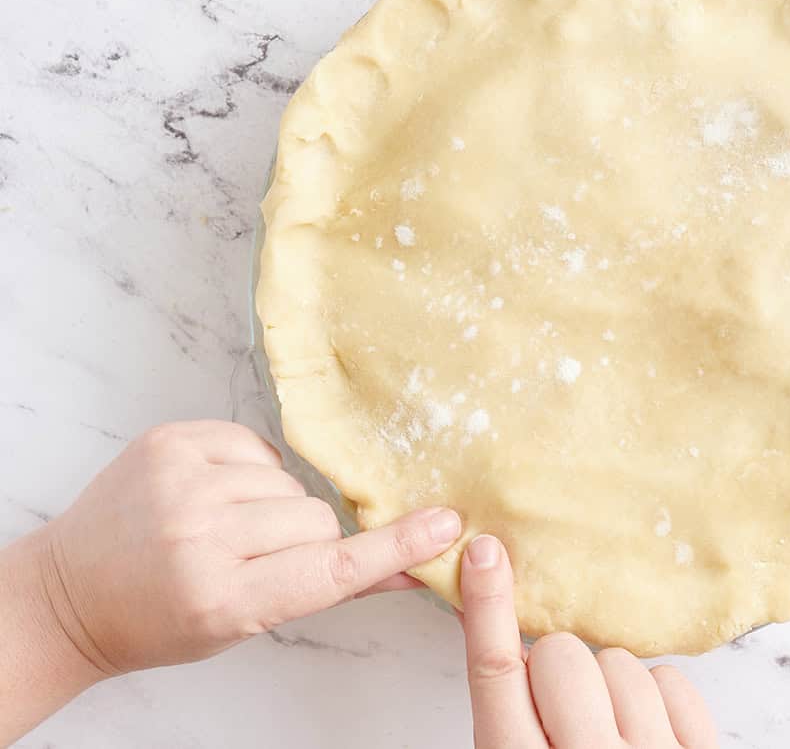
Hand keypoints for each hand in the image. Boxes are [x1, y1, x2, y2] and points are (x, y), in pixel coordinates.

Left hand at [39, 420, 461, 675]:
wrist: (70, 593)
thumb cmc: (162, 621)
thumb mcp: (246, 623)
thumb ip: (332, 590)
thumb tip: (415, 571)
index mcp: (221, 597)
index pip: (332, 569)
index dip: (395, 547)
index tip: (444, 525)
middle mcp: (199, 536)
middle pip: (315, 518)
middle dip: (305, 538)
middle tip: (260, 558)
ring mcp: (181, 481)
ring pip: (289, 482)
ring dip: (275, 503)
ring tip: (227, 526)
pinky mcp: (170, 440)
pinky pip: (256, 445)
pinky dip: (248, 470)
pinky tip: (215, 494)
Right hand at [459, 534, 718, 748]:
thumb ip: (508, 725)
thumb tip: (501, 653)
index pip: (496, 676)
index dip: (487, 608)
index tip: (485, 552)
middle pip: (560, 657)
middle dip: (556, 670)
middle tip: (561, 712)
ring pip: (619, 663)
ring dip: (609, 687)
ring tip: (608, 733)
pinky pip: (672, 681)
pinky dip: (657, 696)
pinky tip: (646, 732)